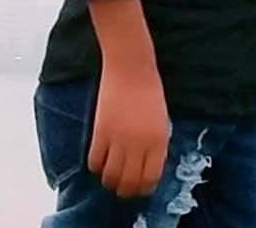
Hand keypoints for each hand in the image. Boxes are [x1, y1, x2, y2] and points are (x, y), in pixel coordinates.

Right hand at [87, 62, 169, 197]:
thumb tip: (146, 166)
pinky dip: (96, 166)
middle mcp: (140, 144)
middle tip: (122, 186)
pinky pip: (95, 162)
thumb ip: (155, 144)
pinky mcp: (101, 132)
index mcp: (159, 140)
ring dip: (109, 180)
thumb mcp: (160, 119)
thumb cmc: (149, 88)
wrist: (131, 66)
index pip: (151, 178)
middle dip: (125, 190)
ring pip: (110, 177)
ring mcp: (119, 139)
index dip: (144, 188)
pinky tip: (99, 160)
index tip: (139, 188)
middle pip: (130, 182)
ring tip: (109, 176)